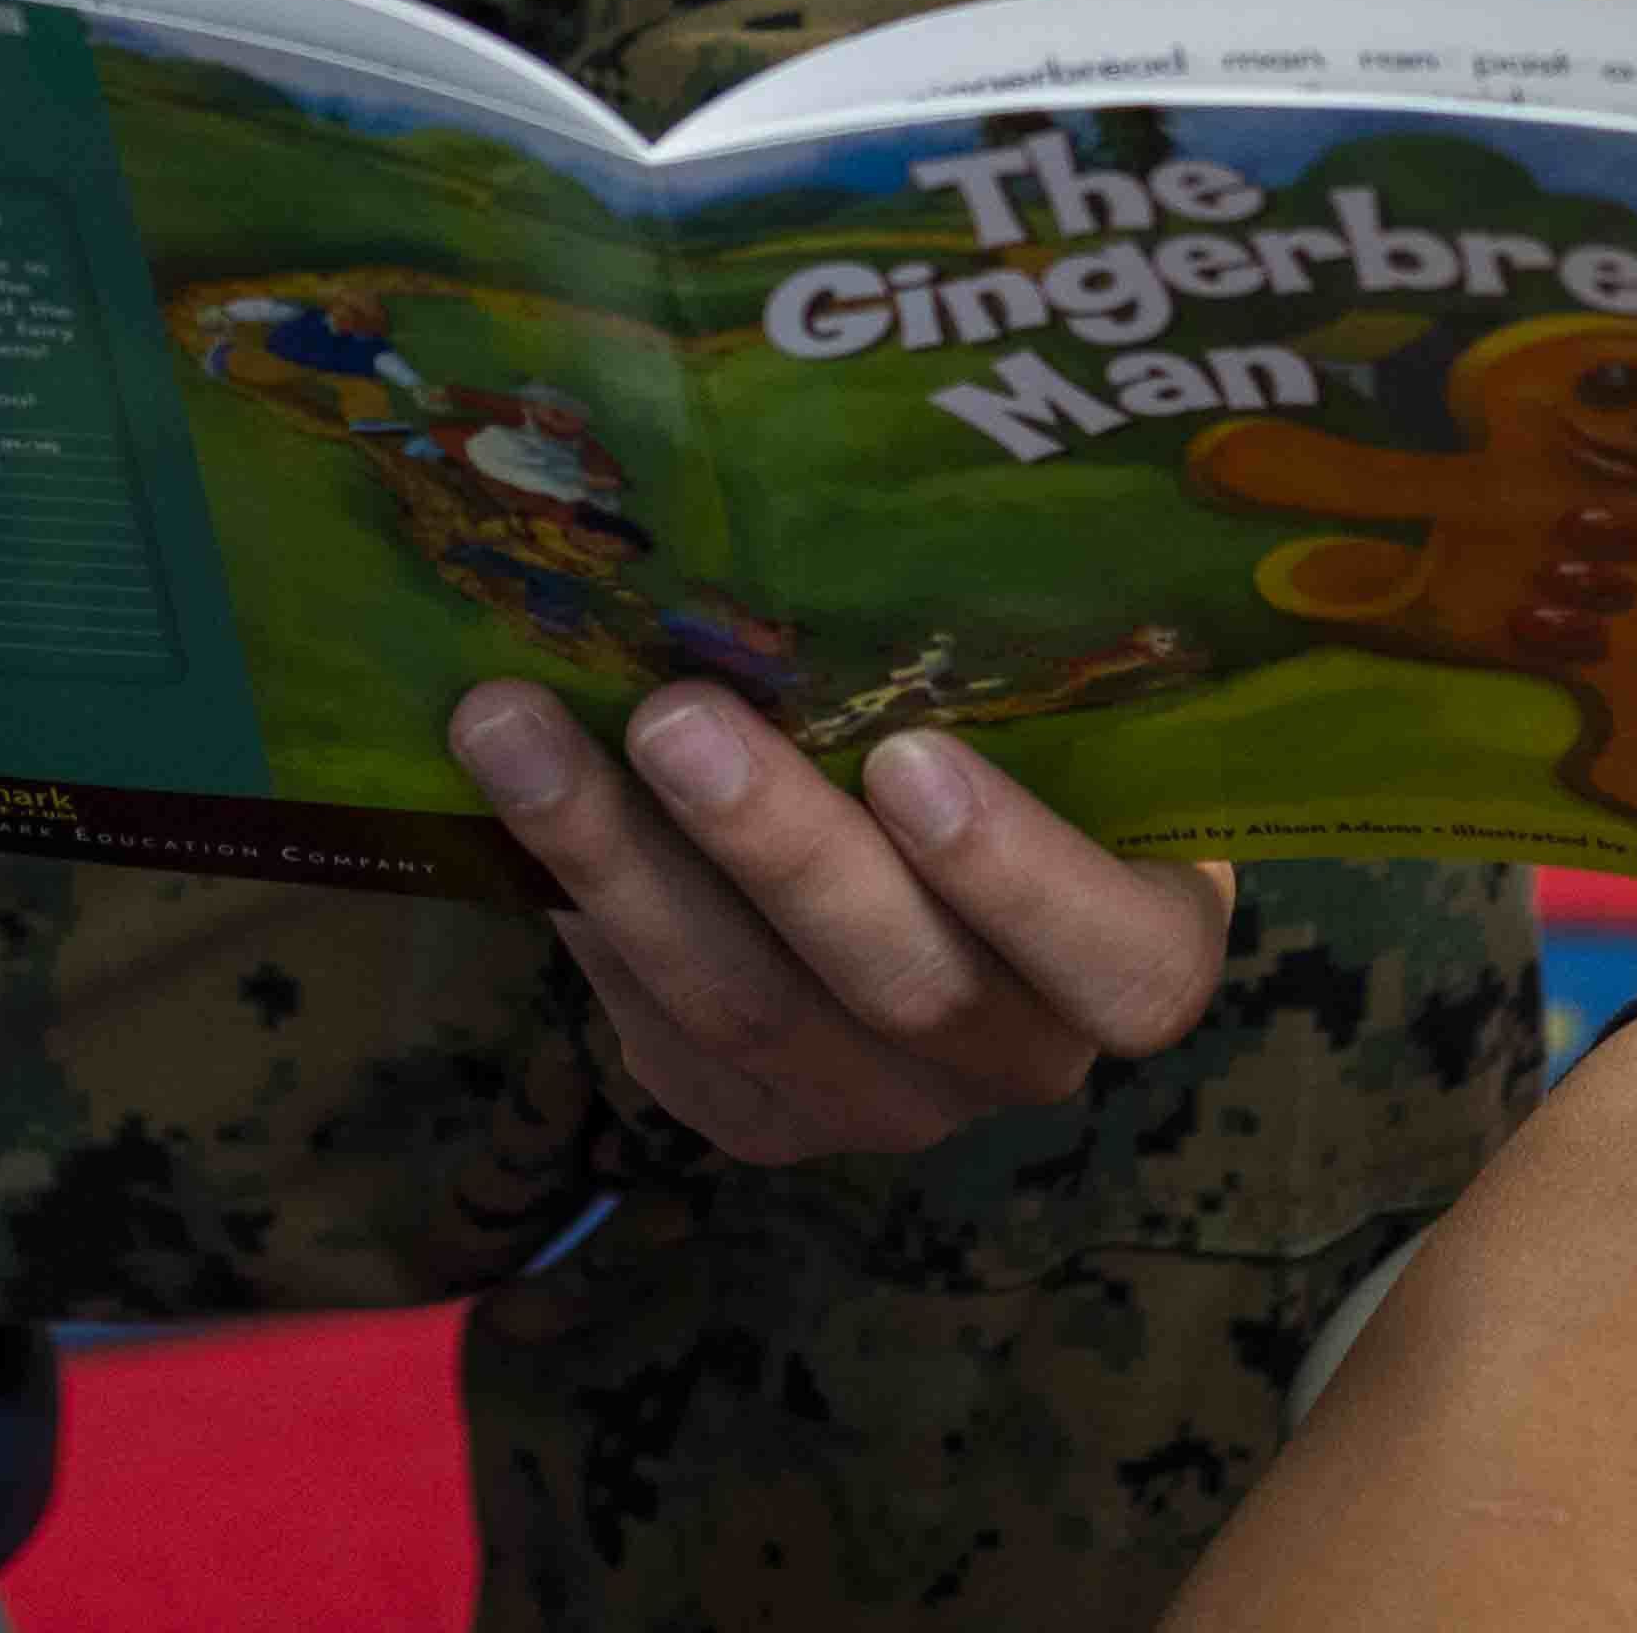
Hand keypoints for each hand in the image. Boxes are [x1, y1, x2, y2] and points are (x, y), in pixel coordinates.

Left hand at [445, 673, 1233, 1164]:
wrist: (952, 858)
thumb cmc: (1032, 741)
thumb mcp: (1063, 705)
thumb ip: (1014, 664)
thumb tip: (870, 522)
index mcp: (1137, 957)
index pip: (1112, 958)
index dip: (1017, 873)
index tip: (912, 757)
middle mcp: (1018, 1059)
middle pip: (897, 983)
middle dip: (773, 844)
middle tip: (672, 715)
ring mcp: (878, 1107)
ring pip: (741, 1009)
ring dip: (616, 861)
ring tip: (512, 727)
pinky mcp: (752, 1115)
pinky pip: (656, 1026)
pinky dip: (580, 903)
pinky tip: (500, 798)